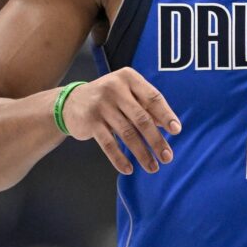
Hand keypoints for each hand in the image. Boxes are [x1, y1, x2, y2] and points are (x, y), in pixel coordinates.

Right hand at [59, 67, 181, 175]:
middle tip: (167, 157)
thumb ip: (146, 106)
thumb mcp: (127, 95)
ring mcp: (101, 105)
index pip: (153, 97)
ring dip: (142, 153)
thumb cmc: (108, 99)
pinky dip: (119, 158)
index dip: (166, 115)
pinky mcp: (90, 121)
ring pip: (127, 134)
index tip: (176, 131)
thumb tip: (169, 125)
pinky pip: (108, 144)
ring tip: (152, 167)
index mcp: (128, 78)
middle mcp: (114, 88)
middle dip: (156, 140)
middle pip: (142, 118)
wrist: (70, 102)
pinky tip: (128, 169)